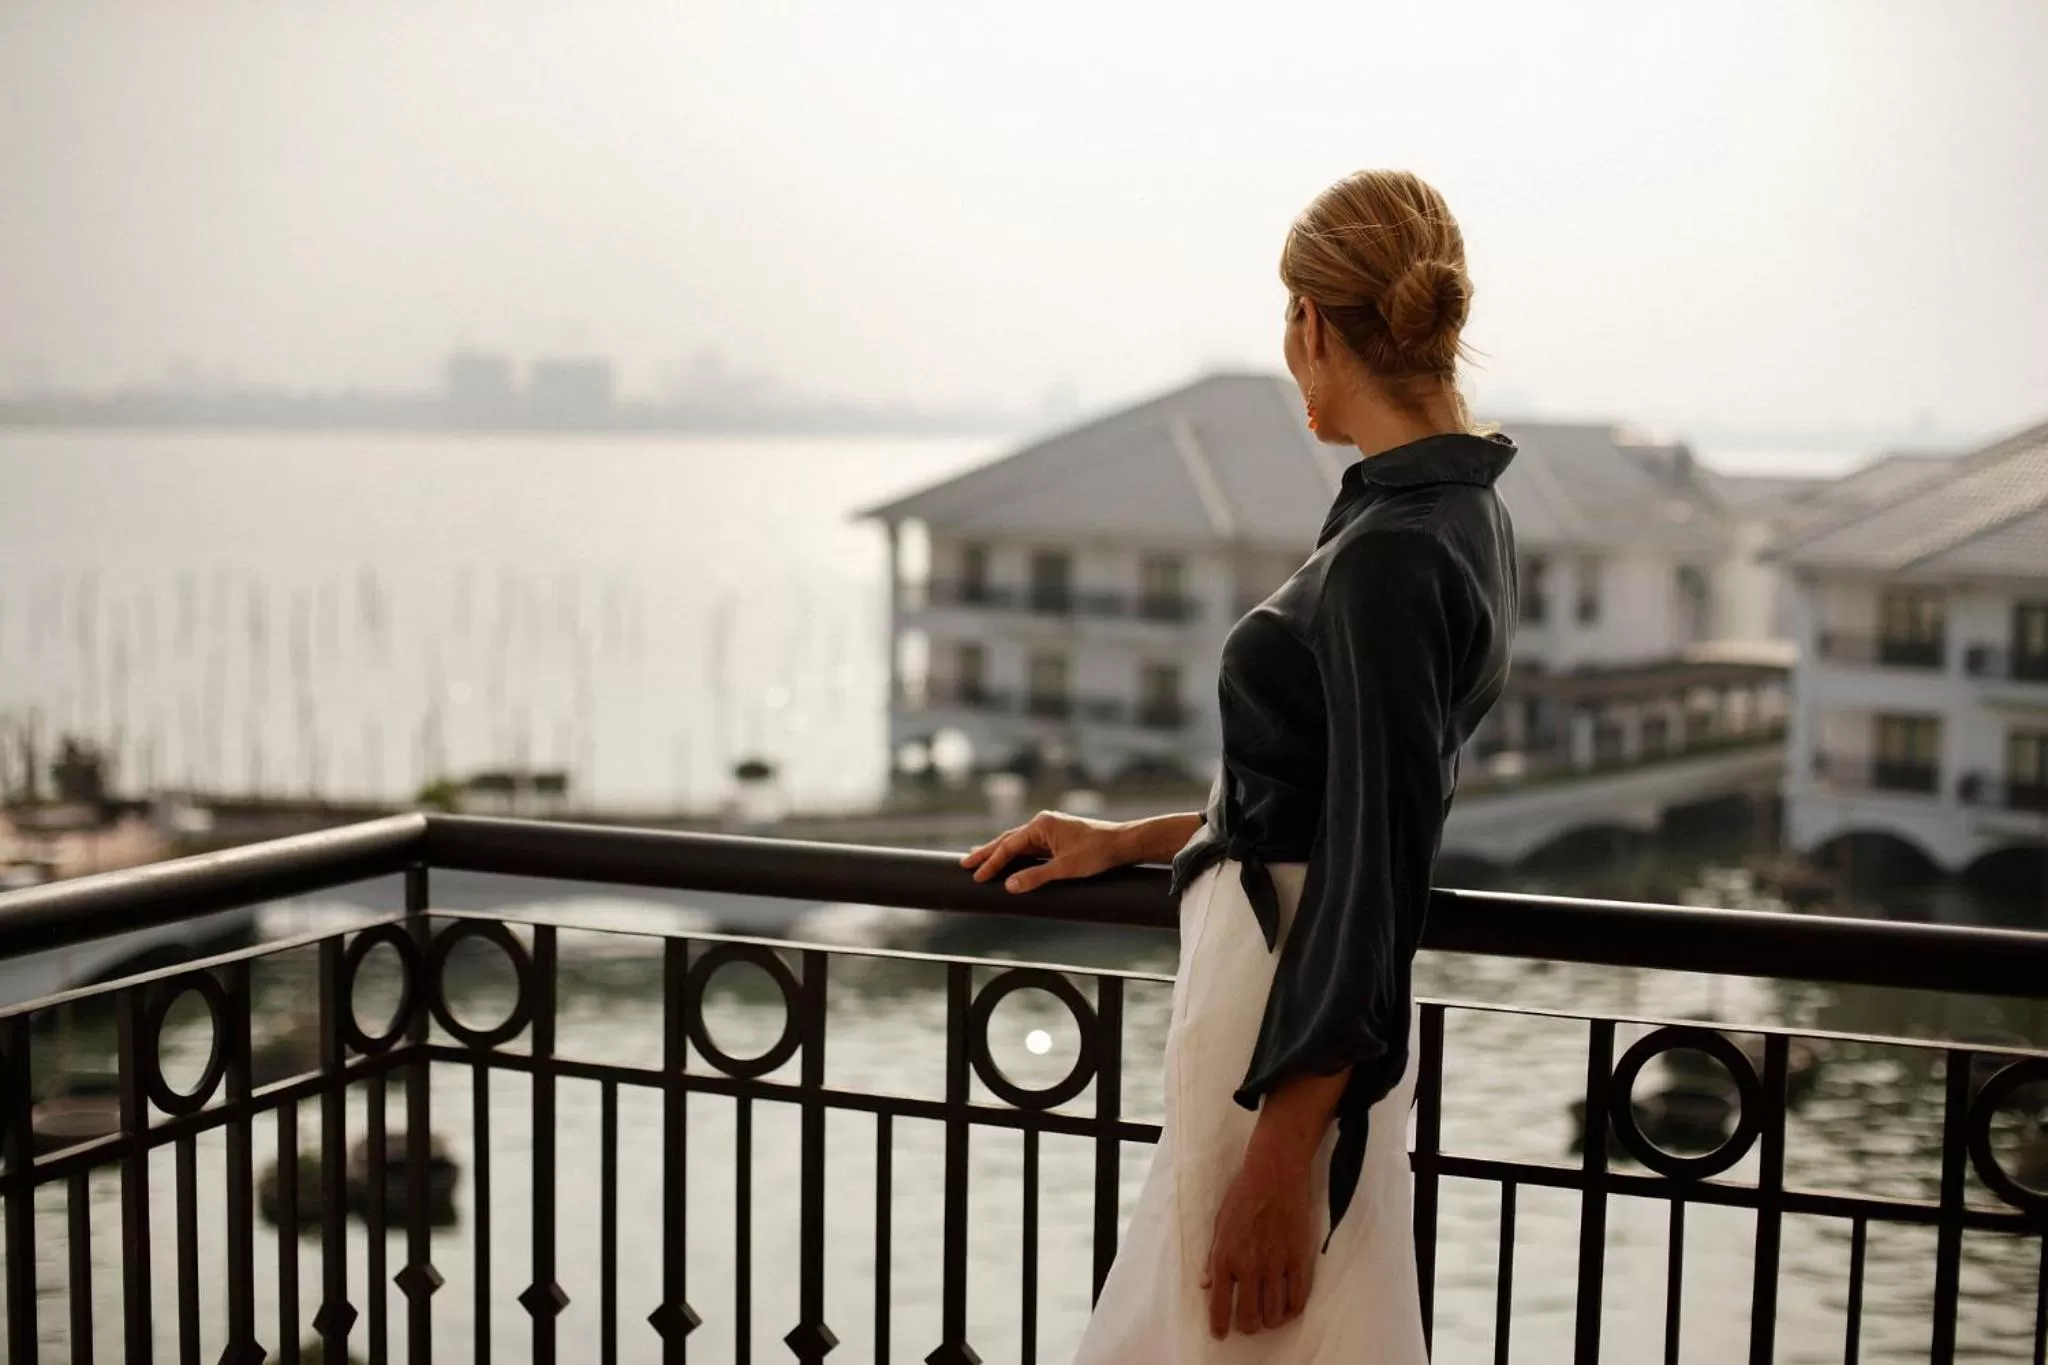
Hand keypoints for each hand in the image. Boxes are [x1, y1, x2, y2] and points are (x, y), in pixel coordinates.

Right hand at [958, 810, 1135, 892]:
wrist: (1123, 844)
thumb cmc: (1097, 852)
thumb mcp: (1065, 868)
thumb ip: (1035, 877)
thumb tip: (1009, 886)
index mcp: (1041, 825)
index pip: (1009, 845)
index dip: (991, 862)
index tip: (976, 875)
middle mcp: (1042, 823)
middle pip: (1008, 839)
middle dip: (987, 853)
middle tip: (965, 863)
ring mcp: (1049, 830)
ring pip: (1018, 843)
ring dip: (999, 852)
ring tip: (977, 858)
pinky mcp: (1056, 838)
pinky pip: (1029, 847)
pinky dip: (1016, 854)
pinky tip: (1008, 860)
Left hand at [1201, 1144, 1317, 1338]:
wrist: (1275, 1174)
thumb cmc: (1243, 1195)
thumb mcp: (1220, 1225)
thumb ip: (1215, 1258)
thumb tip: (1207, 1286)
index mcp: (1225, 1258)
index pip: (1220, 1307)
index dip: (1220, 1327)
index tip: (1221, 1333)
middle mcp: (1249, 1267)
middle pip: (1250, 1318)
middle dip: (1248, 1326)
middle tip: (1249, 1321)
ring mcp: (1276, 1265)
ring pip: (1275, 1315)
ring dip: (1271, 1321)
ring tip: (1269, 1315)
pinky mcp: (1299, 1259)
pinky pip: (1298, 1299)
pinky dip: (1293, 1310)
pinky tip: (1288, 1307)